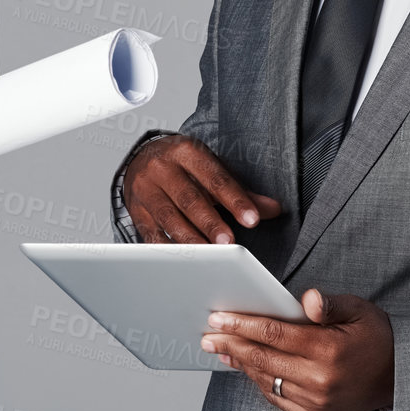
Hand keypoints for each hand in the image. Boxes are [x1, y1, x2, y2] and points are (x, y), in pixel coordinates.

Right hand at [121, 135, 281, 243]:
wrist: (140, 158)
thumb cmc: (182, 166)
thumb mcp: (210, 168)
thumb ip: (240, 190)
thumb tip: (273, 209)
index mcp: (186, 151)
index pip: (214, 177)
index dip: (234, 199)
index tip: (252, 219)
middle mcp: (162, 168)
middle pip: (189, 198)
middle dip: (210, 222)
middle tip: (229, 242)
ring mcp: (146, 189)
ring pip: (169, 217)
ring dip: (190, 238)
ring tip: (209, 255)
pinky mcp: (136, 210)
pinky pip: (150, 232)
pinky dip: (167, 248)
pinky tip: (183, 258)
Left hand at [200, 289, 393, 410]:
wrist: (400, 377)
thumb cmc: (377, 338)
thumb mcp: (359, 310)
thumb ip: (328, 304)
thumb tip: (306, 299)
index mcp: (329, 349)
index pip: (274, 334)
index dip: (242, 325)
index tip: (219, 318)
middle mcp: (320, 379)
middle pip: (262, 359)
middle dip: (231, 344)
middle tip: (208, 334)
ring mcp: (316, 402)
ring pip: (266, 380)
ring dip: (240, 364)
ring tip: (221, 349)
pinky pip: (276, 399)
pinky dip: (258, 382)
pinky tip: (247, 368)